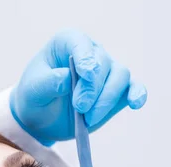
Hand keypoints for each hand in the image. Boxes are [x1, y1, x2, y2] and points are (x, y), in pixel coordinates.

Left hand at [10, 29, 147, 145]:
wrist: (41, 118)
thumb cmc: (35, 96)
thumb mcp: (33, 90)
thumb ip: (48, 83)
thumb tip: (67, 78)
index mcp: (67, 43)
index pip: (80, 42)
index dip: (85, 56)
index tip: (85, 73)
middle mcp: (91, 53)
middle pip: (104, 63)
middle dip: (93, 87)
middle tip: (79, 107)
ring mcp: (106, 72)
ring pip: (120, 76)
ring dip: (107, 99)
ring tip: (88, 118)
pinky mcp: (116, 92)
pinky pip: (134, 88)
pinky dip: (137, 94)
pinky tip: (135, 103)